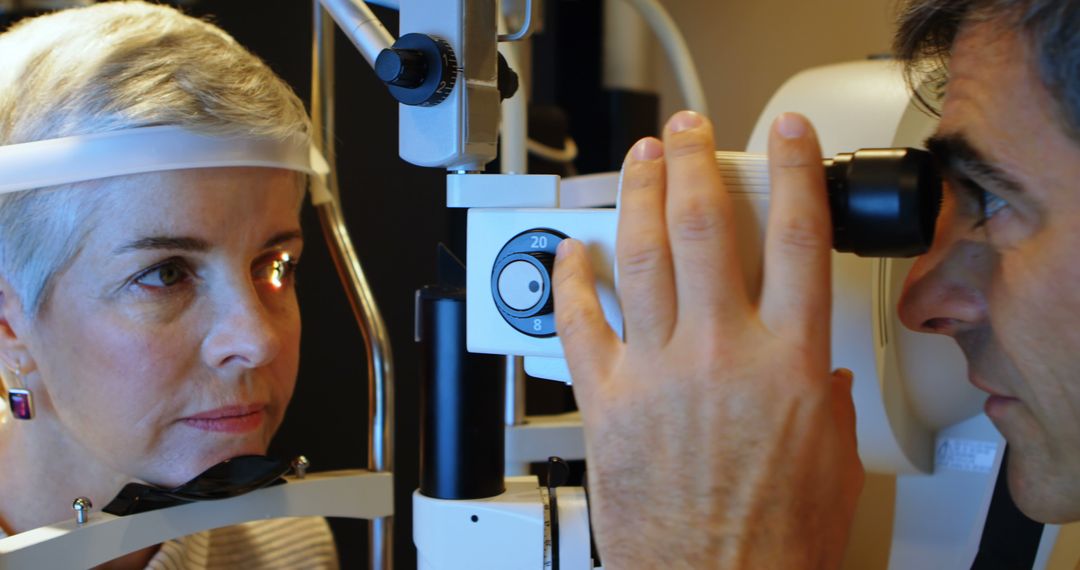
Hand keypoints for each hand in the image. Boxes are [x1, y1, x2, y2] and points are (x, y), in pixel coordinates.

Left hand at [553, 111, 862, 568]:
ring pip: (640, 255)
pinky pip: (577, 322)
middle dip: (695, 161)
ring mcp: (657, 370)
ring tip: (637, 161)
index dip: (793, 172)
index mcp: (789, 362)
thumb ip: (829, 405)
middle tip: (689, 131)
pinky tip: (572, 251)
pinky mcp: (606, 400)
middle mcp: (720, 353)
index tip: (786, 138)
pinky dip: (570, 278)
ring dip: (636, 195)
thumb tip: (824, 379)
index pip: (798, 238)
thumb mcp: (836, 466)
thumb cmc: (773, 543)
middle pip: (704, 225)